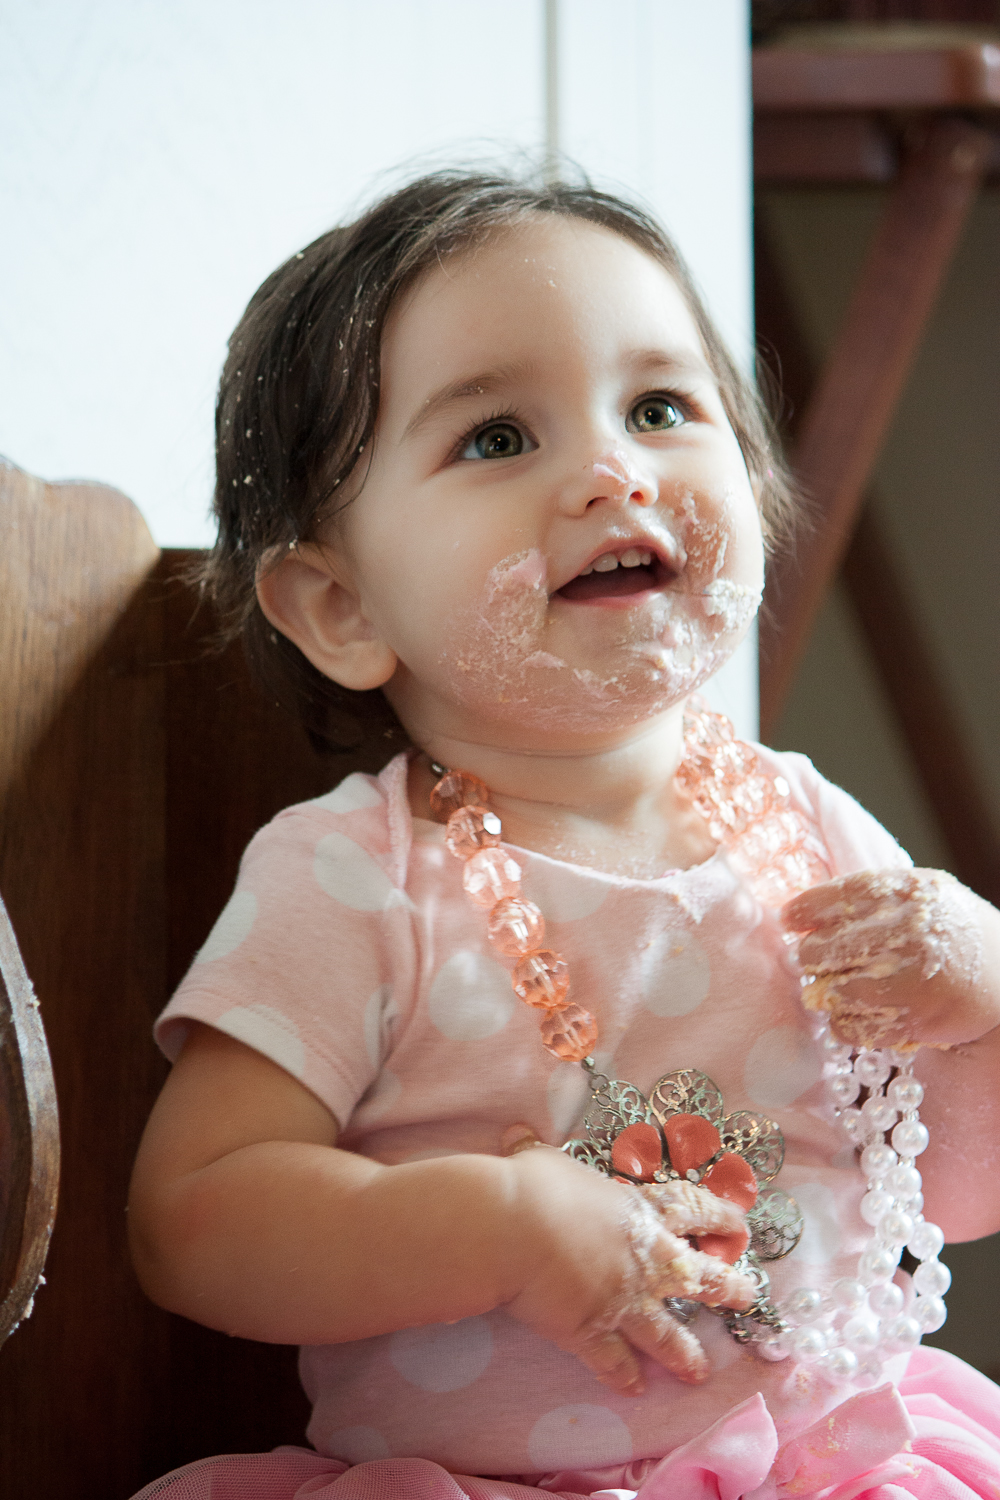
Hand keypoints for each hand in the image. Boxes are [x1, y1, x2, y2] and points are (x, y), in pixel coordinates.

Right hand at [499, 1125, 753, 1395]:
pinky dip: (624, 1376)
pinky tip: (634, 1389)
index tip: (740, 1224)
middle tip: (747, 1297)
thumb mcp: (543, 1159)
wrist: (513, 1230)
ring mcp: (622, 1300)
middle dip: (727, 1287)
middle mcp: (643, 1258)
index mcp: (638, 1210)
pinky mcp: (593, 1332)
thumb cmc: (533, 1186)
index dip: (718, 1215)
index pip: (690, 1210)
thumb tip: (517, 1134)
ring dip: (685, 1353)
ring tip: (700, 1371)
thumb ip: (539, 1151)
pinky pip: (614, 1361)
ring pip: (666, 1333)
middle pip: (698, 1276)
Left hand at [782, 868, 998, 1049]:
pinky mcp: (913, 1021)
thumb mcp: (922, 896)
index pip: (837, 897)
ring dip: (826, 991)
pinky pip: (851, 1027)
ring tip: (837, 986)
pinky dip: (845, 1022)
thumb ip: (872, 897)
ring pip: (832, 991)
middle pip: (823, 948)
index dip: (804, 909)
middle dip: (812, 956)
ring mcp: (911, 979)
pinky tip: (858, 1011)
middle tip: (814, 959)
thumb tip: (804, 909)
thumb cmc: (954, 933)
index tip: (788, 919)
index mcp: (908, 893)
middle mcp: (908, 933)